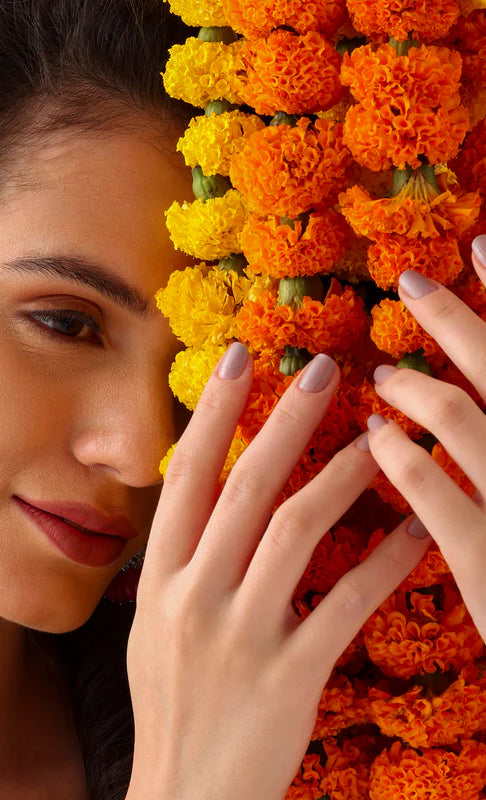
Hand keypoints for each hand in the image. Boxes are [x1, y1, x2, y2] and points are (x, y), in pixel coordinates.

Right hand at [122, 341, 431, 799]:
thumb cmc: (170, 722)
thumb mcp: (152, 640)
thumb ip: (176, 579)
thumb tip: (197, 521)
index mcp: (159, 584)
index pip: (186, 481)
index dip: (214, 417)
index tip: (239, 362)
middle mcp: (193, 598)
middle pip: (245, 489)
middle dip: (286, 421)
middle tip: (324, 368)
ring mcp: (240, 635)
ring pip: (297, 531)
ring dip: (343, 476)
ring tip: (381, 438)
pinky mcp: (289, 675)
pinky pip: (346, 603)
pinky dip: (385, 561)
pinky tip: (416, 531)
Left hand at [365, 249, 485, 638]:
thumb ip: (484, 450)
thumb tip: (439, 417)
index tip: (481, 243)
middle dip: (466, 322)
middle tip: (415, 279)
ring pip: (477, 429)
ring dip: (425, 392)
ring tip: (384, 378)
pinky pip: (450, 504)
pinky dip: (412, 463)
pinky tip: (377, 441)